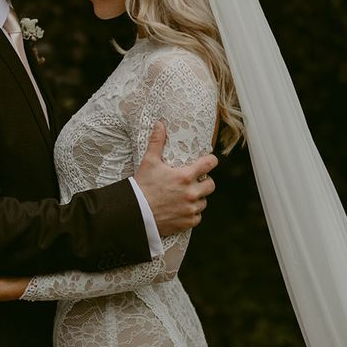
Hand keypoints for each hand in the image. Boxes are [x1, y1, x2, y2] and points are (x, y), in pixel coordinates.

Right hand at [133, 121, 217, 236]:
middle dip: (204, 182)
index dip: (210, 161)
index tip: (209, 161)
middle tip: (193, 181)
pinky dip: (192, 213)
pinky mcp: (187, 222)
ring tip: (184, 196)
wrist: (135, 213)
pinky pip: (197, 217)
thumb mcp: (149, 162)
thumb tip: (160, 124)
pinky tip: (182, 209)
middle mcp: (191, 193)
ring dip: (197, 198)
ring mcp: (190, 209)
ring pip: (203, 202)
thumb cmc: (142, 186)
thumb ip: (157, 142)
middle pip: (211, 185)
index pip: (209, 164)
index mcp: (185, 176)